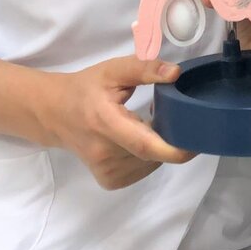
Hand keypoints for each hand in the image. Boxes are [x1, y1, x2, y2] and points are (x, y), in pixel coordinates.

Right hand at [37, 56, 196, 189]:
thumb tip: (176, 73)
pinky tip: (136, 140)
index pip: (144, 144)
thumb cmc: (86, 89)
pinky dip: (147, 156)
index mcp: (106, 123)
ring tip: (144, 124)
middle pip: (153, 154)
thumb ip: (144, 69)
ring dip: (157, 147)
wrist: (55, 114)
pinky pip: (141, 170)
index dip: (174, 147)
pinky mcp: (108, 180)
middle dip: (169, 138)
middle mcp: (105, 153)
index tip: (196, 141)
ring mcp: (106, 171)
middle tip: (170, 116)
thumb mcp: (113, 71)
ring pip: (150, 164)